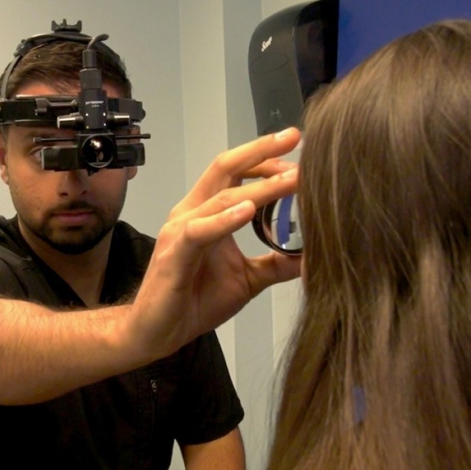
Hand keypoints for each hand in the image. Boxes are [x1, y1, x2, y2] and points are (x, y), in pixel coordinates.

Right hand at [128, 127, 302, 358]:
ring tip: (291, 179)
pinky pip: (200, 230)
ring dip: (260, 187)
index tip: (297, 148)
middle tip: (294, 138)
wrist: (157, 331)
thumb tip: (313, 258)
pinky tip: (248, 211)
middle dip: (261, 151)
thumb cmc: (195, 300)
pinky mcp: (176, 253)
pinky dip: (225, 219)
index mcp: (206, 212)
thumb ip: (275, 264)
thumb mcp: (247, 280)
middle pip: (226, 167)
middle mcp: (192, 212)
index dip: (264, 157)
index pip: (235, 171)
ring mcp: (181, 230)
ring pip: (221, 197)